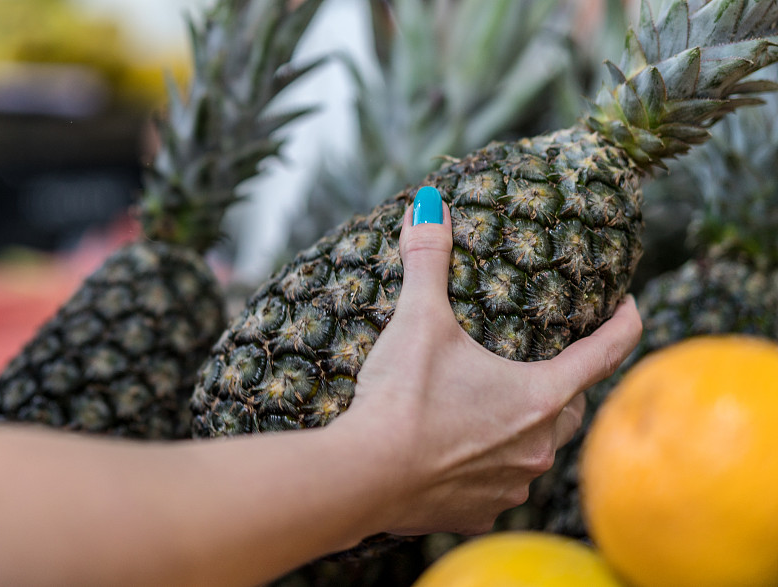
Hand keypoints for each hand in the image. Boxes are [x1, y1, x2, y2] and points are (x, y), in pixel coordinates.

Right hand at [337, 200, 641, 536]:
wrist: (362, 477)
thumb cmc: (403, 398)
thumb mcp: (419, 320)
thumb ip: (428, 260)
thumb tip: (428, 204)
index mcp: (539, 395)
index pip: (605, 353)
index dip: (625, 324)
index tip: (630, 306)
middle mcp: (536, 446)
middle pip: (574, 407)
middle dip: (571, 382)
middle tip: (554, 359)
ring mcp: (508, 484)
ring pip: (538, 451)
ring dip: (529, 428)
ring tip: (501, 406)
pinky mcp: (475, 512)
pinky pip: (500, 486)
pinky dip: (492, 466)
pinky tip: (464, 454)